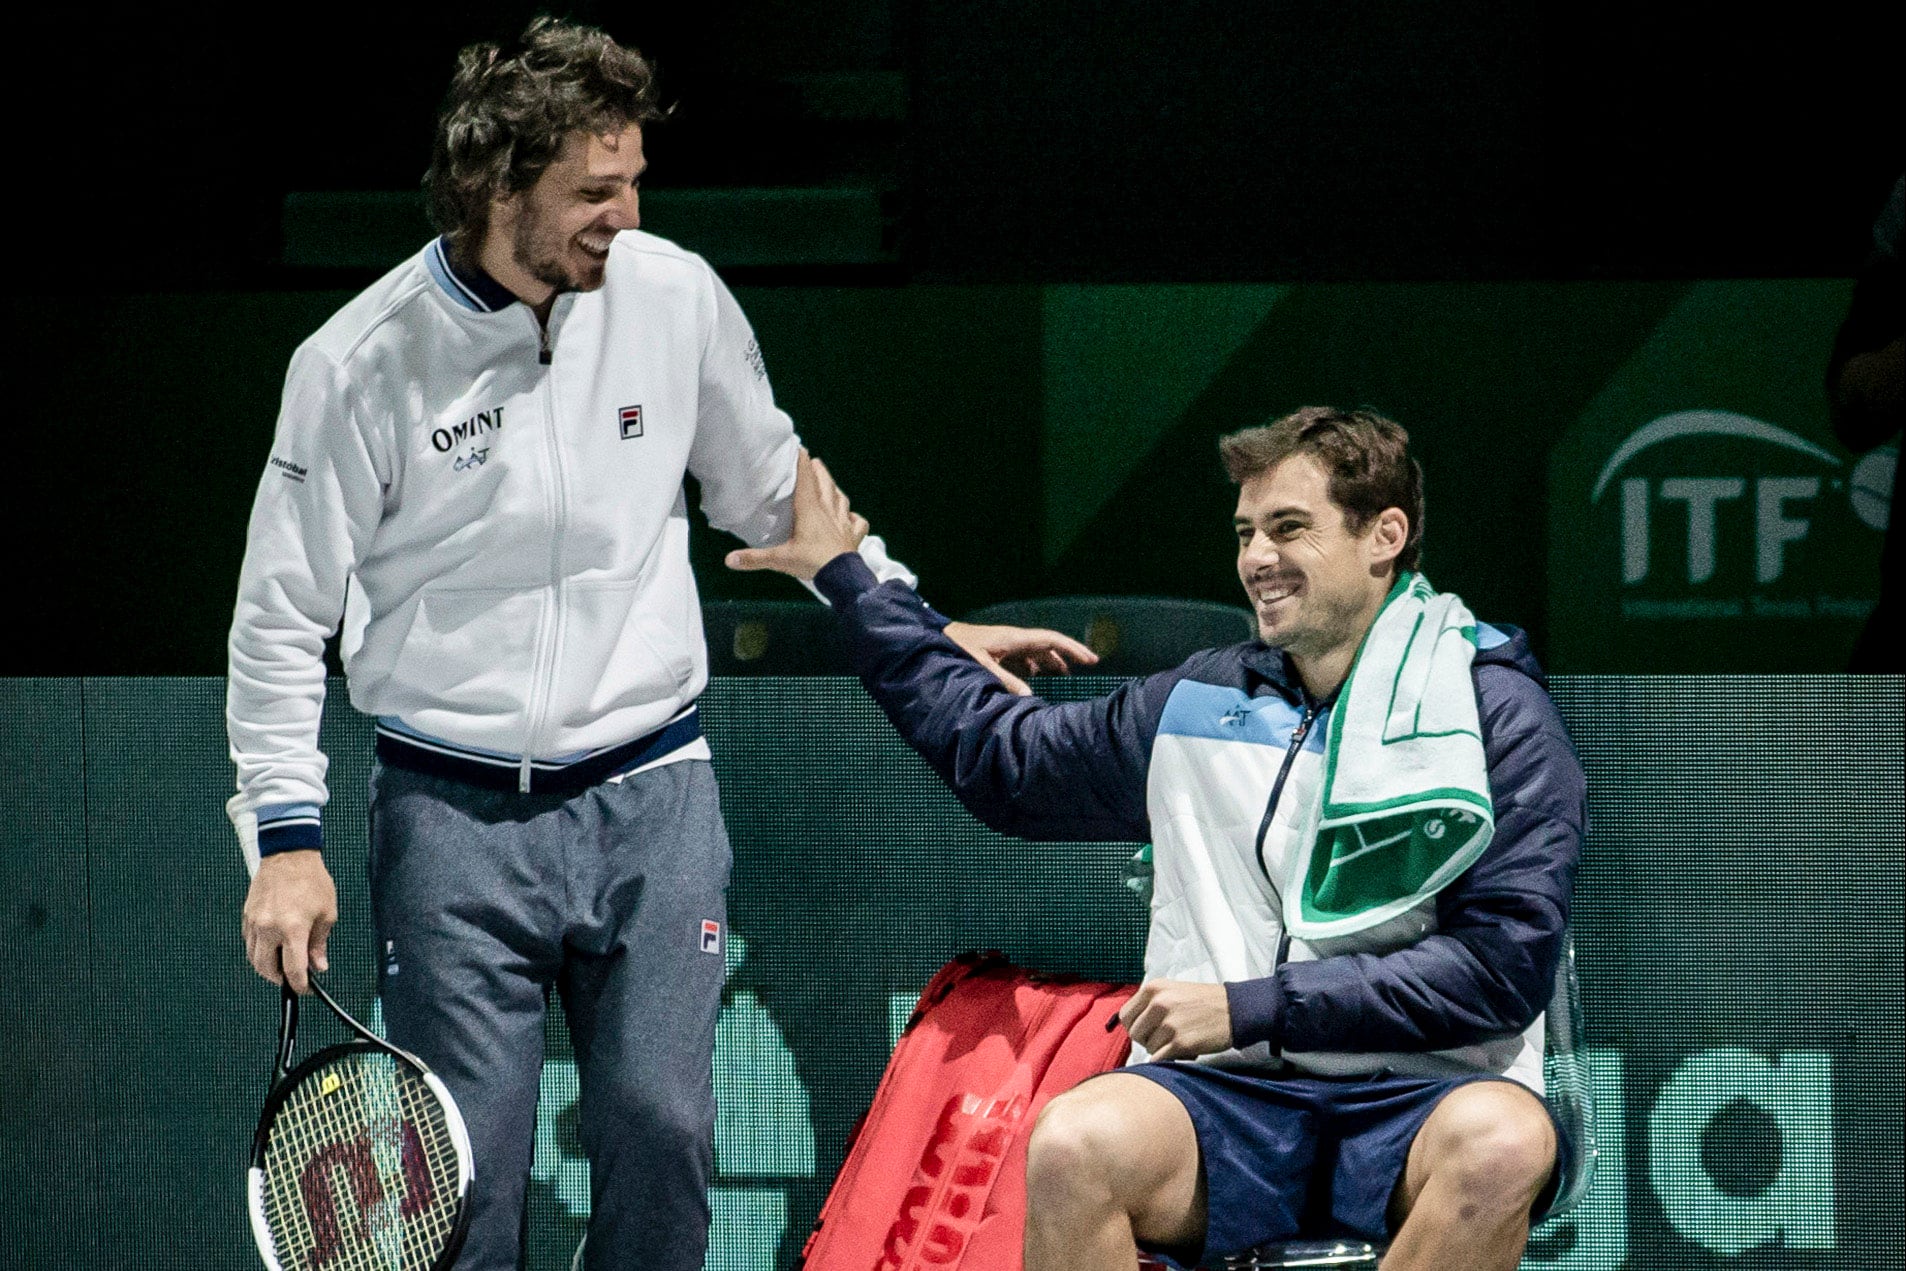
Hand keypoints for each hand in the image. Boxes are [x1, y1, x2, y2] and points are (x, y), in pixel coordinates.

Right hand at [242, 850, 337, 992]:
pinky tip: (272, 947)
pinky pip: (249, 943)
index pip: (293, 969)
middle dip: (279, 979)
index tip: (304, 989)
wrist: (289, 855)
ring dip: (267, 967)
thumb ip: (320, 943)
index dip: (299, 985)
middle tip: (291, 979)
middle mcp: (269, 928)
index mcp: (292, 929)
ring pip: (254, 958)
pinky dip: (259, 951)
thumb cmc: (311, 880)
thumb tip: (318, 965)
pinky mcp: (246, 916)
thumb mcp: (327, 913)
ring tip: (282, 964)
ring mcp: (254, 922)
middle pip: (267, 969)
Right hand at [726, 448, 868, 580]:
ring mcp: (843, 522)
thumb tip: (729, 560)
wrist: (842, 577)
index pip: (806, 479)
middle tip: (815, 462)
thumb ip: (754, 558)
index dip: (802, 462)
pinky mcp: (854, 536)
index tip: (800, 448)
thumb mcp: (780, 559)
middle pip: (825, 483)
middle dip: (819, 470)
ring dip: (835, 489)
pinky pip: (858, 522)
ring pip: (841, 498)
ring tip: (830, 484)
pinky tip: (851, 517)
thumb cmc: (812, 562)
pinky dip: (855, 518)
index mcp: (810, 510)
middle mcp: (828, 511)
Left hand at [942, 622, 1099, 695]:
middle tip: (1087, 668)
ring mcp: (1007, 645)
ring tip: (1065, 677)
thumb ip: (1005, 681)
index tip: (1091, 659)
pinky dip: (1034, 668)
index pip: (1051, 641)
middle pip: (1048, 646)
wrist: (938, 638)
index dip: (1073, 649)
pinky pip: (1023, 659)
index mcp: (1015, 639)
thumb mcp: (982, 665)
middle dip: (1068, 656)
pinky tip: (1036, 679)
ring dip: (1052, 663)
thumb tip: (1029, 696)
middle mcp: (1015, 640)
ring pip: (1037, 653)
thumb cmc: (958, 646)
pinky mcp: (999, 652)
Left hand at [1118, 980, 1232, 1060]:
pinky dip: (1167, 1060)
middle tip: (1166, 1037)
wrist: (1236, 1009)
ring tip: (1180, 1040)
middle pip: (1135, 1034)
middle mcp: (1159, 1003)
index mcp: (1154, 988)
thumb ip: (1150, 1003)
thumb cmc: (1204, 1001)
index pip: (1125, 1015)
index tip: (1148, 1029)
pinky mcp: (1181, 1043)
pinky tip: (1182, 1051)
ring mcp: (1169, 1024)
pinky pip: (1159, 1059)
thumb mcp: (1173, 990)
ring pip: (1148, 1048)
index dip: (1135, 1025)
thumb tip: (1131, 1026)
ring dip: (1162, 1049)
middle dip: (1148, 1039)